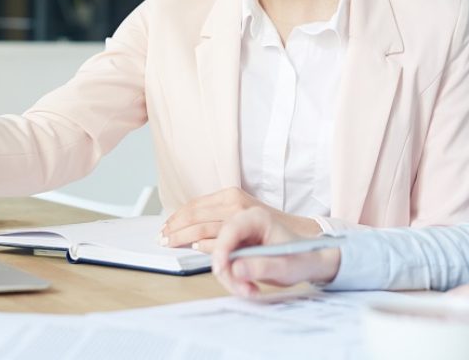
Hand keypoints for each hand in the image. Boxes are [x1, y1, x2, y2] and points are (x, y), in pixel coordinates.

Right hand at [160, 187, 320, 252]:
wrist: (305, 243)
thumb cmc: (294, 254)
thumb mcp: (283, 268)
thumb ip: (258, 268)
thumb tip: (232, 269)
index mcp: (254, 216)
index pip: (222, 231)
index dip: (212, 250)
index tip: (201, 264)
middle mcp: (241, 204)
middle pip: (202, 216)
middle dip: (182, 233)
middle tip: (165, 244)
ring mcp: (233, 200)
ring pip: (196, 208)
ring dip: (178, 222)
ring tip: (163, 235)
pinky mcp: (228, 202)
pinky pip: (199, 206)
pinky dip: (185, 216)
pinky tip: (175, 225)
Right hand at [211, 207, 340, 297]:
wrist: (309, 263)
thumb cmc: (301, 259)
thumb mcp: (284, 267)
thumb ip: (260, 267)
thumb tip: (234, 269)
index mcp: (257, 218)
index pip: (230, 229)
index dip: (222, 249)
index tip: (222, 270)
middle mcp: (244, 223)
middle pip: (221, 245)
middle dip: (228, 271)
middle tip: (244, 290)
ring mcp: (239, 236)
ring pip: (220, 258)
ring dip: (231, 279)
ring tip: (252, 291)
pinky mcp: (236, 249)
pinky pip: (225, 266)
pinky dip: (233, 280)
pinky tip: (250, 287)